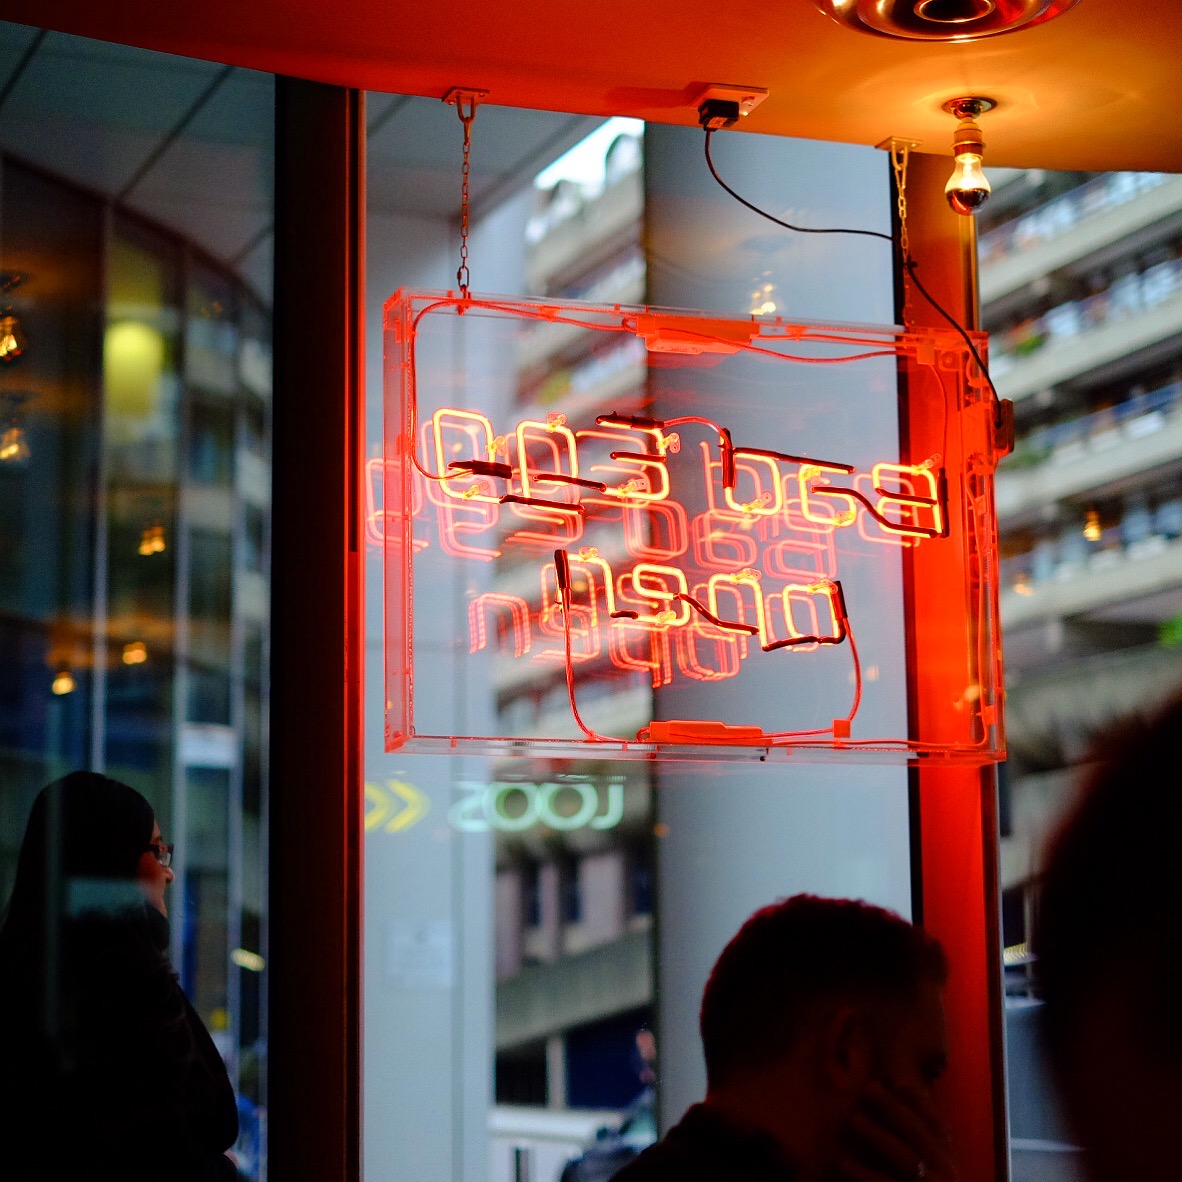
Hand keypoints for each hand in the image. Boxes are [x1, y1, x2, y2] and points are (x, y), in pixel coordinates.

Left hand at [836, 1081, 958, 1181]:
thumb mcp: (930, 1163)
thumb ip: (919, 1135)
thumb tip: (901, 1087)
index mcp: (948, 1159)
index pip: (937, 1123)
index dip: (918, 1101)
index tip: (895, 1081)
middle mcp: (946, 1172)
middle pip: (919, 1134)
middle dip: (893, 1108)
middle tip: (867, 1088)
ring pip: (907, 1160)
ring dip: (880, 1136)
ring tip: (854, 1119)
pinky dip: (865, 1175)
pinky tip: (843, 1162)